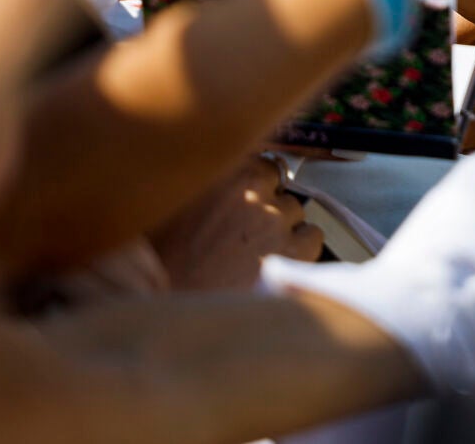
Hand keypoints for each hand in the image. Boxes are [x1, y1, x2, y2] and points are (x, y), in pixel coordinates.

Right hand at [150, 155, 322, 290]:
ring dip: (282, 226)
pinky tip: (276, 263)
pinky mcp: (295, 249)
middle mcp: (250, 190)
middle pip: (277, 185)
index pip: (257, 160)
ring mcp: (275, 219)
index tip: (246, 196)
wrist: (172, 314)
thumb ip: (197, 183)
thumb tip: (210, 174)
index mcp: (220, 172)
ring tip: (256, 252)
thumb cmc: (161, 266)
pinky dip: (301, 247)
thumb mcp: (165, 207)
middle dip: (266, 205)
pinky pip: (313, 236)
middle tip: (244, 232)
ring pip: (296, 210)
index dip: (253, 182)